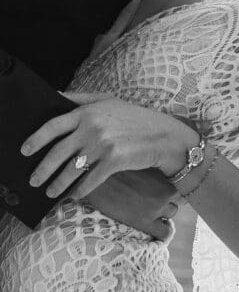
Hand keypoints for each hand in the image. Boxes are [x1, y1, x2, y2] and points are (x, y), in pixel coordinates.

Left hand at [20, 91, 196, 200]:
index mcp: (88, 112)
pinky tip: (74, 195)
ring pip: (71, 170)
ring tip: (51, 192)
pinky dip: (79, 191)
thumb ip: (81, 98)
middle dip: (42, 170)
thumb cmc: (134, 118)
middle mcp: (92, 127)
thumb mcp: (108, 101)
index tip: (25, 150)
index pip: (54, 125)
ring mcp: (102, 144)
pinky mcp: (113, 161)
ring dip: (57, 184)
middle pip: (57, 152)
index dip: (36, 139)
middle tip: (33, 180)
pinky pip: (88, 181)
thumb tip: (57, 96)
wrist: (162, 136)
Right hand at [84, 168, 179, 239]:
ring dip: (163, 214)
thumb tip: (150, 172)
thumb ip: (147, 168)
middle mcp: (164, 188)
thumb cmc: (109, 169)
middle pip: (175, 197)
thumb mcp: (134, 162)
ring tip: (148, 213)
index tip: (158, 188)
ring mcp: (156, 206)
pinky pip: (164, 233)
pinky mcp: (146, 222)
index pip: (177, 180)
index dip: (167, 186)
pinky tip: (151, 230)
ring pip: (172, 213)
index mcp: (162, 172)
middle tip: (151, 200)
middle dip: (166, 199)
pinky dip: (161, 233)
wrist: (94, 181)